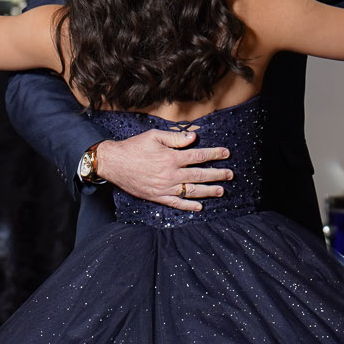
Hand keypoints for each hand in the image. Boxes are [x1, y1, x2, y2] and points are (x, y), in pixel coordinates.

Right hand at [94, 129, 234, 211]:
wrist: (113, 163)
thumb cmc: (134, 147)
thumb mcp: (154, 136)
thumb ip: (175, 137)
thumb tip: (194, 138)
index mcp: (171, 157)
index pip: (199, 156)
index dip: (214, 154)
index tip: (226, 153)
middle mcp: (170, 174)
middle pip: (200, 175)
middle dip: (217, 174)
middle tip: (230, 174)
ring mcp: (165, 187)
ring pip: (192, 191)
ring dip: (209, 191)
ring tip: (221, 190)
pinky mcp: (157, 197)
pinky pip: (176, 203)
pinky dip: (189, 206)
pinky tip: (200, 206)